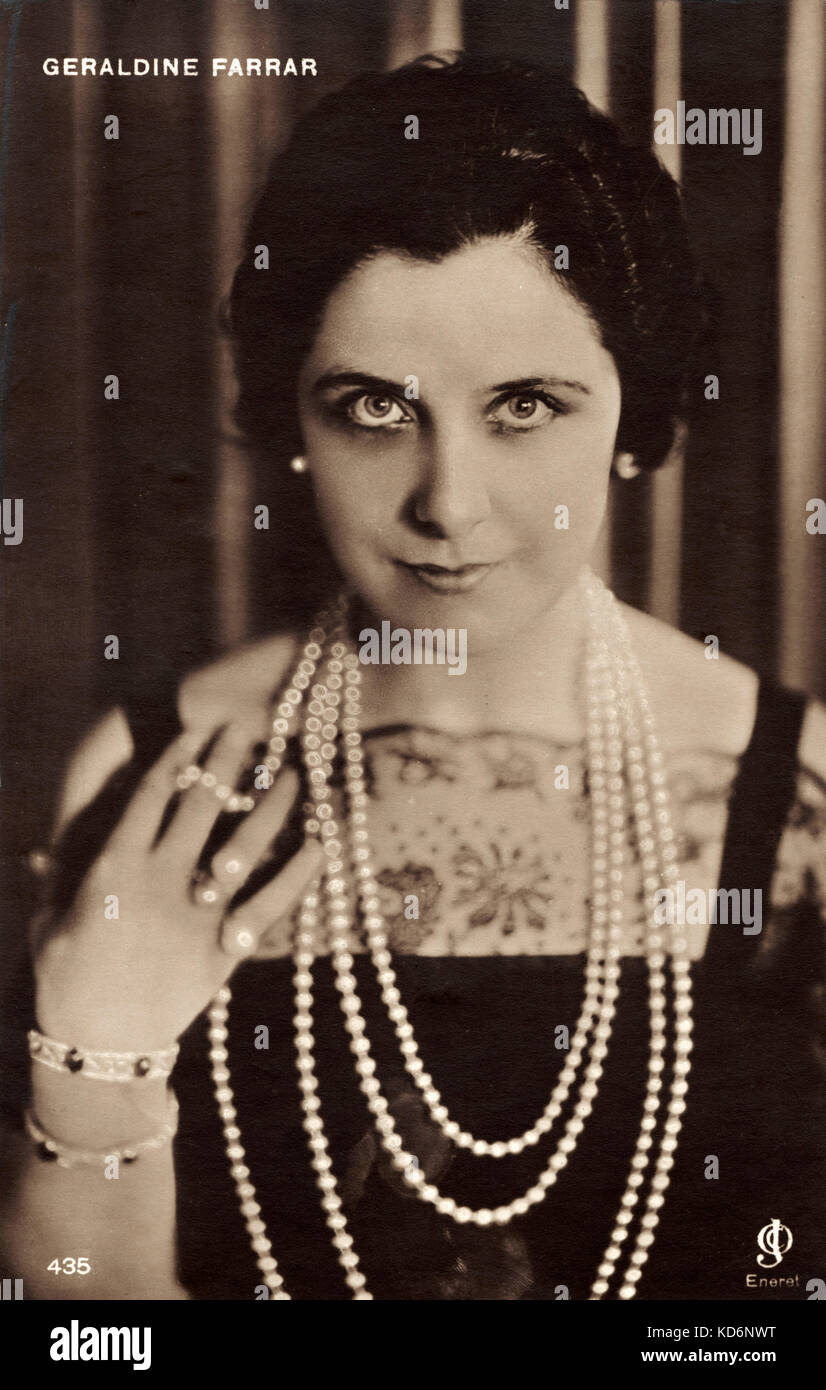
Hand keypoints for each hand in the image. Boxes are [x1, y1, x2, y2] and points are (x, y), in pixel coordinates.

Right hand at [32, 718, 324, 1051]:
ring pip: (244, 845)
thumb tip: (45, 853)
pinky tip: (321, 844)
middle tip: (248, 725)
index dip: (177, 757)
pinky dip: (298, 873)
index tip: (196, 728)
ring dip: (272, 805)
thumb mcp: (50, 926)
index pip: (151, 795)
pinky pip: (270, 904)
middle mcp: (160, 883)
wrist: (99, 1049)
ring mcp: (196, 915)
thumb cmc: (66, 984)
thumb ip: (58, 884)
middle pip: (202, 806)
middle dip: (226, 760)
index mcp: (113, 869)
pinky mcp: (224, 949)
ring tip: (293, 772)